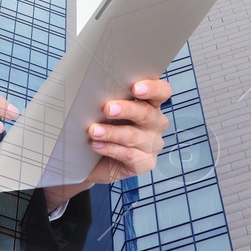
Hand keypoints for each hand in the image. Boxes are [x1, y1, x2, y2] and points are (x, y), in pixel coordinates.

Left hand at [43, 78, 172, 209]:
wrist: (92, 160)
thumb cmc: (101, 127)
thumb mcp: (103, 110)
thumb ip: (105, 98)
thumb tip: (89, 88)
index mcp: (149, 104)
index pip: (162, 92)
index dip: (153, 88)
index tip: (136, 88)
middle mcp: (155, 123)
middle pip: (147, 113)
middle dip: (126, 109)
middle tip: (107, 109)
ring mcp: (152, 144)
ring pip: (134, 136)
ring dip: (111, 132)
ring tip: (93, 131)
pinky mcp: (145, 162)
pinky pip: (129, 154)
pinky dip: (110, 148)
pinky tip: (96, 145)